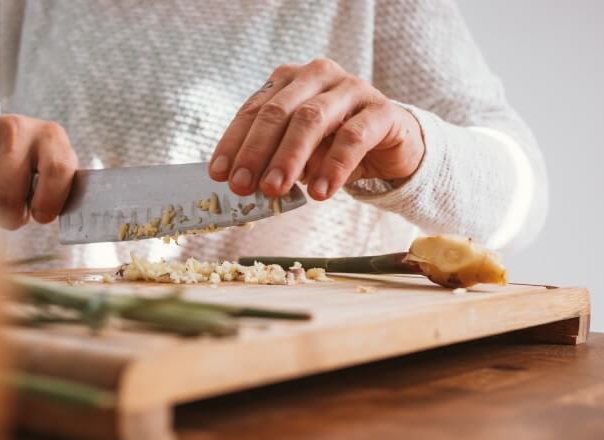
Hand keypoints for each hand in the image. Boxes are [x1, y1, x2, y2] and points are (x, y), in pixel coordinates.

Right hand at [0, 112, 77, 229]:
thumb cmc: (31, 162)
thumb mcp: (54, 167)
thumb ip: (61, 189)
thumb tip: (59, 219)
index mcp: (51, 136)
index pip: (56, 171)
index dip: (49, 202)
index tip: (41, 217)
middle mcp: (16, 129)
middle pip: (6, 194)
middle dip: (9, 220)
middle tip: (13, 220)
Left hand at [209, 58, 424, 199]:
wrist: (392, 144)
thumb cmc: (335, 145)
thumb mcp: (299, 152)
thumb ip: (273, 160)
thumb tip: (244, 184)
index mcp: (290, 81)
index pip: (254, 110)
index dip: (234, 143)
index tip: (219, 174)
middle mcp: (318, 76)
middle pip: (279, 112)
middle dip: (256, 152)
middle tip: (243, 187)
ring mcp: (351, 88)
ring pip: (312, 119)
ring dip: (289, 158)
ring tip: (275, 190)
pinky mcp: (382, 110)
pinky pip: (353, 137)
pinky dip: (333, 166)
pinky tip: (320, 192)